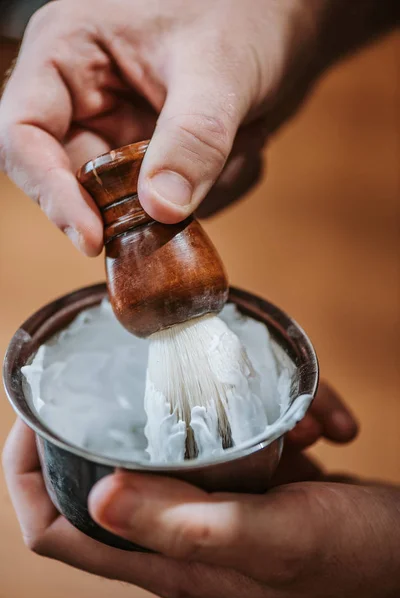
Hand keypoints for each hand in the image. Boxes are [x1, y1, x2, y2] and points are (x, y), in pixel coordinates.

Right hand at [0, 0, 334, 253]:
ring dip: (194, 190)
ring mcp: (123, 129)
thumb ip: (191, 138)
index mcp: (69, 52)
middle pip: (76, 181)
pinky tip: (245, 144)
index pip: (24, 135)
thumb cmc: (250, 11)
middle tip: (196, 191)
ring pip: (132, 201)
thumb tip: (159, 208)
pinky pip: (170, 202)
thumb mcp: (219, 70)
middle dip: (141, 200)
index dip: (50, 194)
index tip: (92, 238)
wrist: (290, 22)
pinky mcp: (156, 155)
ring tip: (242, 139)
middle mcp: (86, 96)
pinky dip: (214, 189)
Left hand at [6, 385, 395, 597]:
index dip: (25, 478)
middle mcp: (176, 537)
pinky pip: (230, 439)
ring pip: (172, 451)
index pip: (55, 529)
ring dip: (209, 413)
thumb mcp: (273, 540)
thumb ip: (190, 524)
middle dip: (98, 428)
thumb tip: (100, 495)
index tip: (29, 419)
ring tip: (276, 409)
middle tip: (110, 376)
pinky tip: (315, 420)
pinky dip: (262, 416)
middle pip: (99, 480)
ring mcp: (209, 507)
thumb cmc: (350, 558)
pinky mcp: (243, 485)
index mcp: (166, 562)